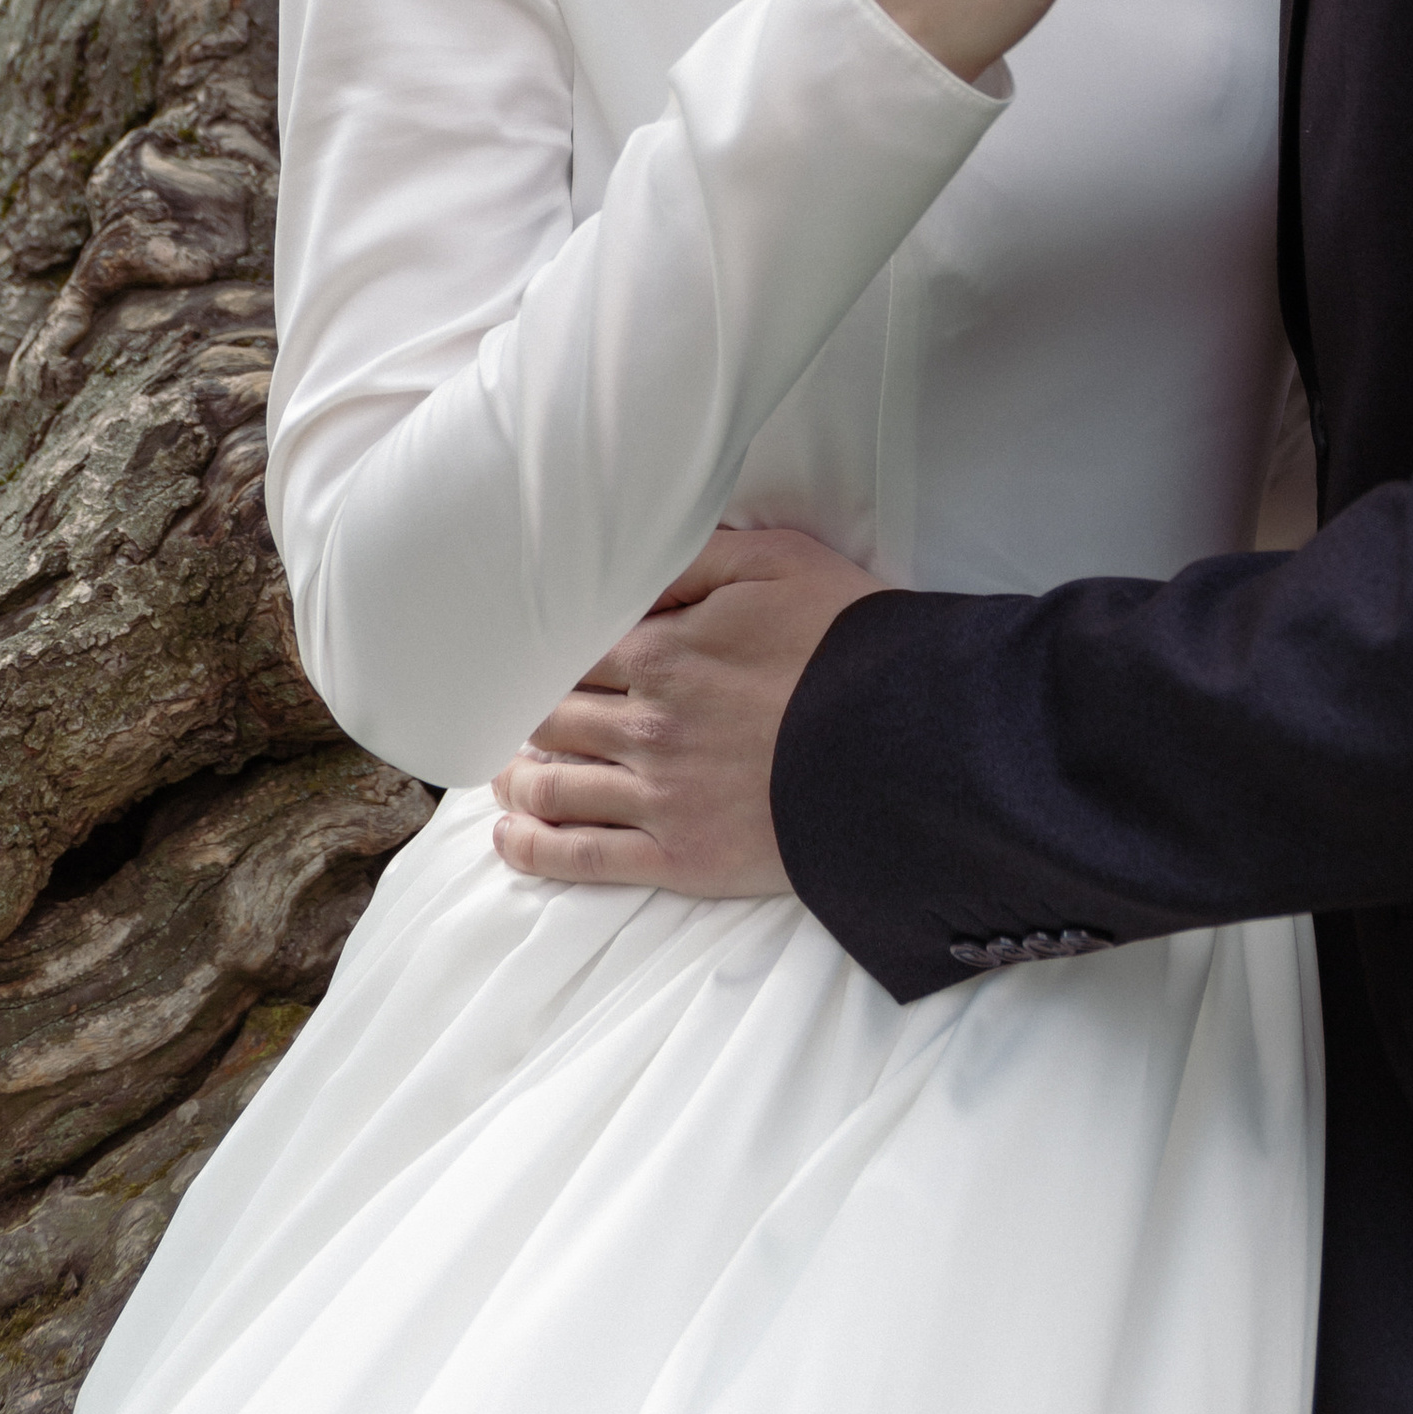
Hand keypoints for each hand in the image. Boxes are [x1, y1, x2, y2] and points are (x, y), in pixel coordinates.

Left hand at [492, 526, 874, 896]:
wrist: (905, 742)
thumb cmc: (846, 643)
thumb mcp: (775, 563)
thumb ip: (693, 556)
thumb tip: (633, 555)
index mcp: (663, 653)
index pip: (569, 654)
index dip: (543, 656)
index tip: (525, 658)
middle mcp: (647, 726)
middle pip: (553, 721)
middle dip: (525, 717)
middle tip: (510, 717)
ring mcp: (660, 796)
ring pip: (556, 789)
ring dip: (518, 782)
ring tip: (507, 777)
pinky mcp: (681, 856)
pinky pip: (586, 858)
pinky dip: (536, 850)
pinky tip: (512, 840)